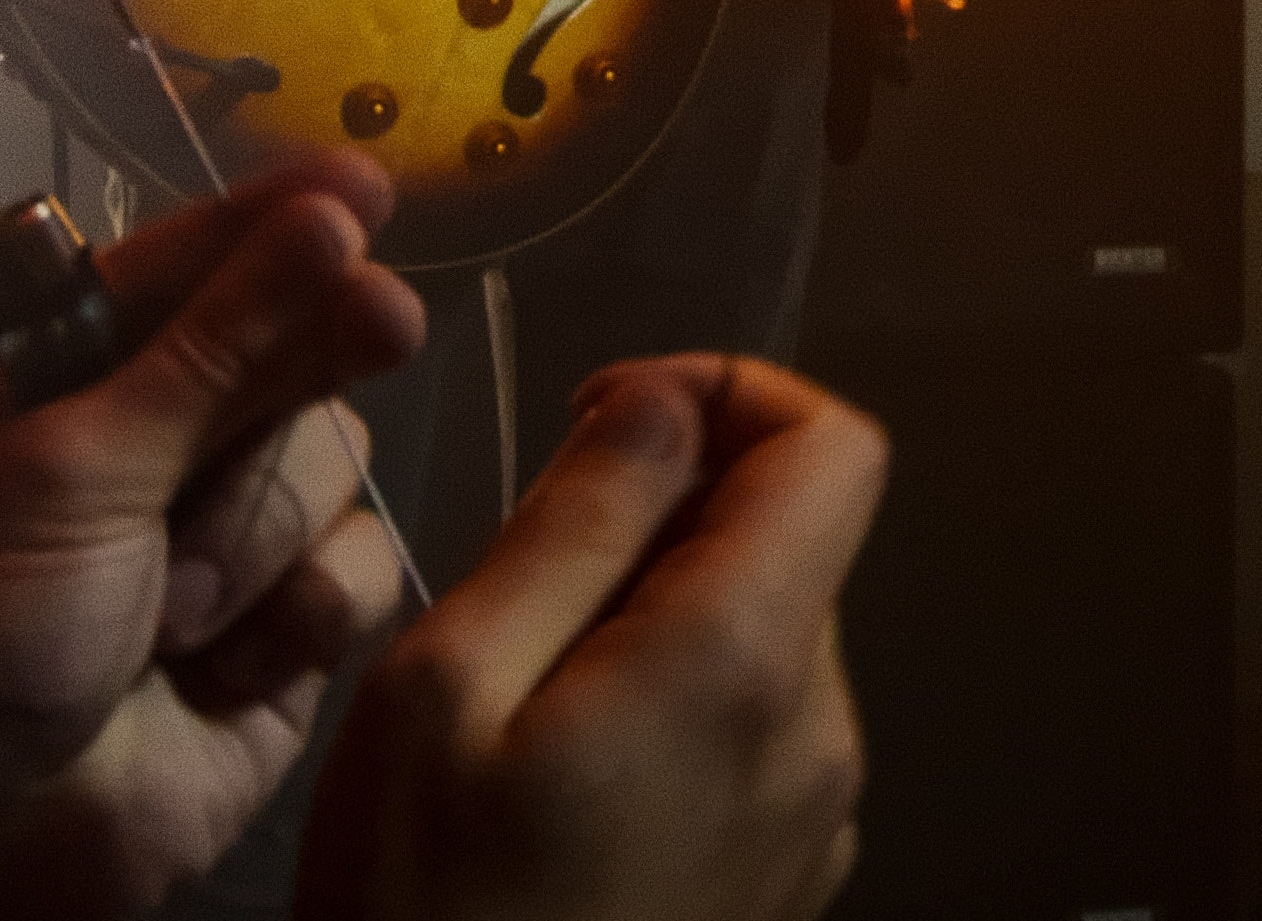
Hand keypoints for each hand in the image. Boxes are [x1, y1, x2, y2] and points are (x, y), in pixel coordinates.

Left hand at [0, 151, 428, 915]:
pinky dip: (301, 614)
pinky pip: (355, 569)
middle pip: (283, 352)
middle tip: (382, 325)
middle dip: (316, 351)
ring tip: (175, 612)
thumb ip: (218, 347)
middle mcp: (143, 448)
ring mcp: (218, 540)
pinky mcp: (278, 634)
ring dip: (260, 533)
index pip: (182, 271)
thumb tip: (326, 220)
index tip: (361, 190)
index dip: (272, 225)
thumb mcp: (73, 469)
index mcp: (55, 386)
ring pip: (330, 462)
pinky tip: (229, 663)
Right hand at [298, 356, 887, 920]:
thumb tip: (661, 402)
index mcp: (744, 661)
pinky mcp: (789, 878)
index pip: (835, 447)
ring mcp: (816, 816)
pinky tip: (568, 779)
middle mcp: (818, 731)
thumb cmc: (426, 915)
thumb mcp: (446, 687)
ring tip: (530, 702)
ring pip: (769, 637)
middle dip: (671, 518)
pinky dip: (678, 709)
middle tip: (526, 586)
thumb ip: (573, 522)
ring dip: (665, 619)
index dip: (731, 393)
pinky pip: (758, 736)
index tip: (609, 422)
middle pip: (794, 540)